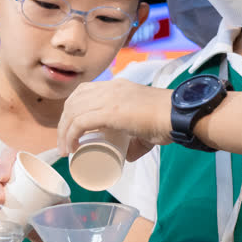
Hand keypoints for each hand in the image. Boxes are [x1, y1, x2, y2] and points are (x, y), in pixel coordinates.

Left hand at [56, 80, 172, 157]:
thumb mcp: (144, 126)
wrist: (178, 116)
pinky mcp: (111, 112)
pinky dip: (70, 135)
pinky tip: (71, 147)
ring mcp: (110, 98)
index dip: (71, 109)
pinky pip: (80, 122)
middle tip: (66, 143)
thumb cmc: (166, 121)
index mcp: (117, 86)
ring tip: (67, 149)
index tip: (70, 129)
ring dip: (64, 132)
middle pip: (73, 101)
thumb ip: (136, 140)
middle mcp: (110, 88)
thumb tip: (126, 155)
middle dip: (63, 123)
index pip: (83, 91)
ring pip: (73, 112)